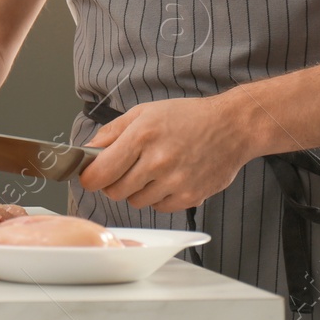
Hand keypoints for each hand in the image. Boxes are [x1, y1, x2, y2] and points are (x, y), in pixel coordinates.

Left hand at [78, 96, 253, 212]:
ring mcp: (174, 182)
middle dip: (113, 183)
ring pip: (135, 202)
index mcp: (141, 136)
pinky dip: (158, 197)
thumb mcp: (145, 112)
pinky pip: (158, 208)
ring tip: (152, 170)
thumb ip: (112, 132)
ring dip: (137, 190)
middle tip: (124, 169)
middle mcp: (157, 161)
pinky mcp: (189, 198)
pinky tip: (169, 178)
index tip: (90, 175)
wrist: (232, 126)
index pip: (99, 173)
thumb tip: (87, 150)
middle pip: (114, 191)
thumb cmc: (188, 116)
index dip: (90, 177)